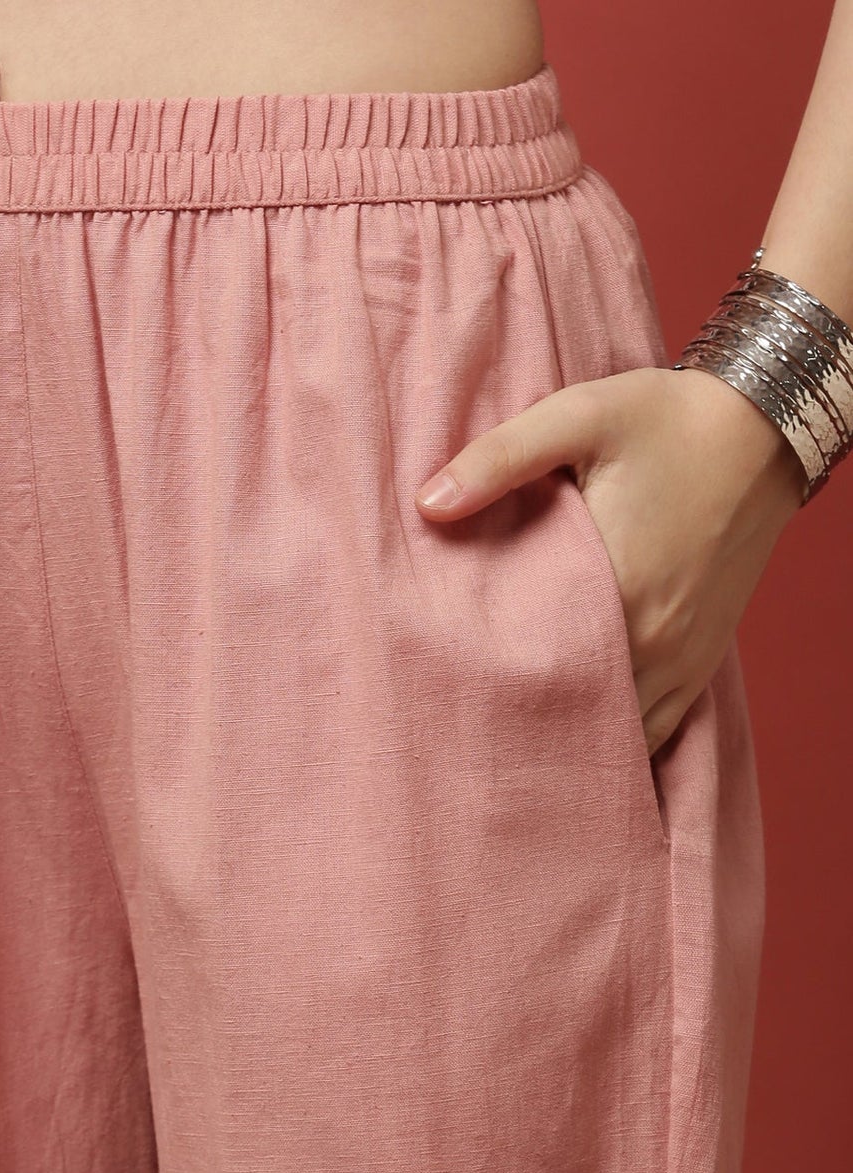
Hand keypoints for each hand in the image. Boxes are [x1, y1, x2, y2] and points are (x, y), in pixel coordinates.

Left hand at [413, 365, 806, 753]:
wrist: (765, 427)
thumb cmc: (665, 419)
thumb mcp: (579, 416)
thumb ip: (501, 458)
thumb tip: (428, 504)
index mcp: (614, 588)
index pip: (533, 668)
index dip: (485, 684)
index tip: (444, 685)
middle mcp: (652, 640)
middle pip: (571, 711)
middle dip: (520, 718)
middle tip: (466, 719)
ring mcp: (681, 659)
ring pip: (615, 732)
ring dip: (568, 731)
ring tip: (515, 729)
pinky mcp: (700, 661)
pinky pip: (655, 728)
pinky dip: (617, 735)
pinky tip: (577, 727)